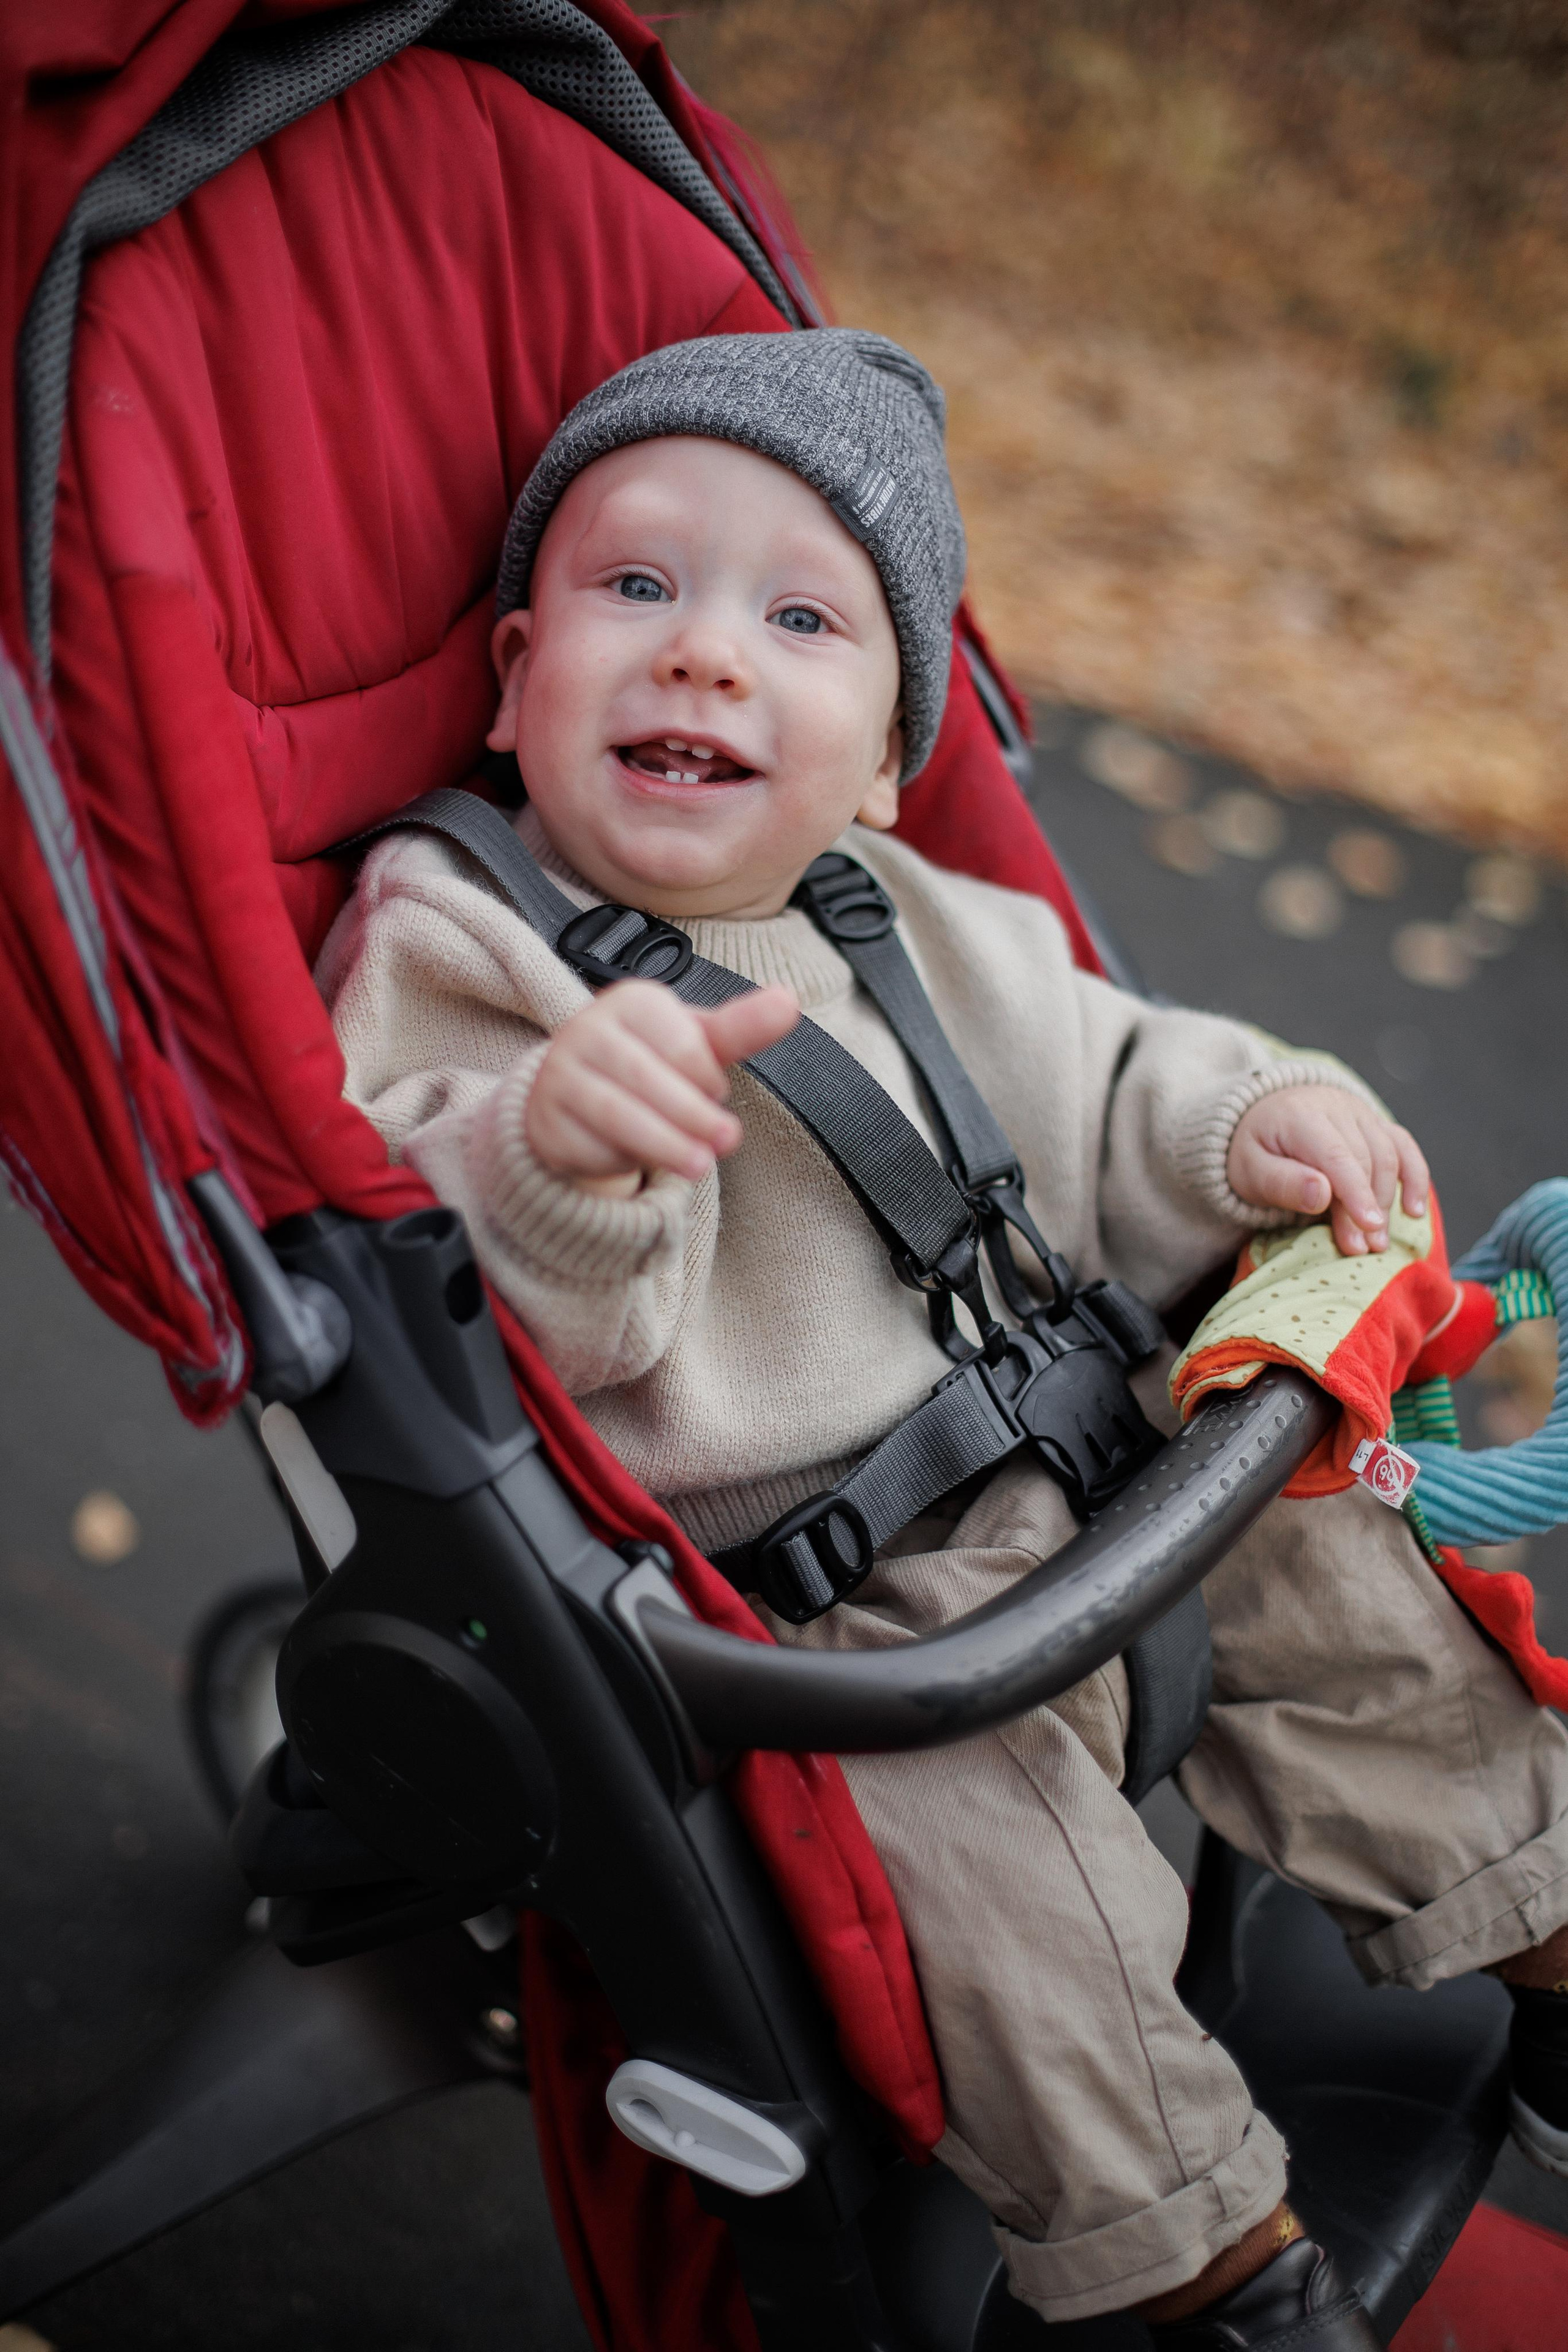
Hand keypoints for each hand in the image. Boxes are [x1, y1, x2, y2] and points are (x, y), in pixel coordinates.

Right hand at [526, 979, 799, 1193]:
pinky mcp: (545, 1119)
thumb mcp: (699, 1046)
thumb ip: (742, 1027)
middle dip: (695, 1116)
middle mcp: (588, 1029)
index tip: (713, 1092)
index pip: (682, 1045)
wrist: (576, 1097)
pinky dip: (620, 1159)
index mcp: (632, 1002)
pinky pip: (589, 1145)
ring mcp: (560, 1073)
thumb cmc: (650, 1064)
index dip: (707, 1078)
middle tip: (727, 1141)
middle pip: (651, 1079)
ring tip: (700, 1166)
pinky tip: (635, 1161)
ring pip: (619, 1114)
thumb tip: (789, 1000)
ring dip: (666, 1145)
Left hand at [1226, 1084, 1428, 1255]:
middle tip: (1362, 1249)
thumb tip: (1322, 1195)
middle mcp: (1336, 1107)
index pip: (1337, 1155)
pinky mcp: (1375, 1123)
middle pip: (1365, 1159)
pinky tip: (1414, 1211)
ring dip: (1388, 1201)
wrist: (1262, 1118)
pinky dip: (1415, 1178)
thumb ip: (1283, 1183)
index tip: (1367, 1229)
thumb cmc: (1255, 1151)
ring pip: (1389, 1155)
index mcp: (1301, 1115)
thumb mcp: (1251, 1170)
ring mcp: (1360, 1112)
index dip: (1356, 1193)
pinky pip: (1404, 1146)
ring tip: (1378, 1242)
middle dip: (1367, 1208)